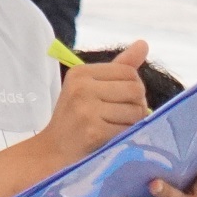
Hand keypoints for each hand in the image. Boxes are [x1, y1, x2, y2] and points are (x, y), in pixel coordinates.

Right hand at [41, 47, 152, 167]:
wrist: (52, 152)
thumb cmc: (75, 119)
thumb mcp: (90, 87)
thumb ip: (119, 67)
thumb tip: (144, 43)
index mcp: (81, 73)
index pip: (128, 72)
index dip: (134, 87)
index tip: (123, 101)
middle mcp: (82, 88)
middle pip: (136, 90)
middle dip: (137, 105)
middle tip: (124, 117)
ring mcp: (87, 110)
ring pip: (136, 111)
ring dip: (134, 123)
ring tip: (116, 128)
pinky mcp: (94, 131)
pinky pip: (128, 130)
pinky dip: (127, 136)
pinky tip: (113, 139)